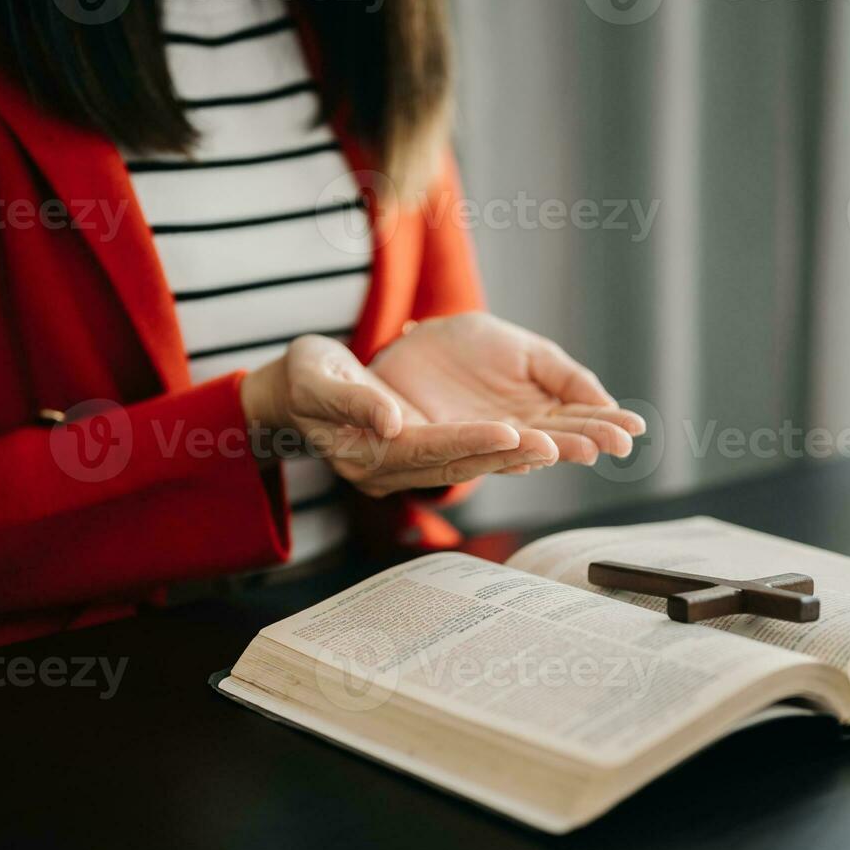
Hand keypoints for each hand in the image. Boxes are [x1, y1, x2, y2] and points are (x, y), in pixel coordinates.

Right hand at [240, 335, 554, 497]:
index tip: (510, 433)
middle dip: (506, 456)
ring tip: (558, 447)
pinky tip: (534, 445)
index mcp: (363, 456)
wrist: (292, 393)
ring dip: (511, 458)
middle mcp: (388, 471)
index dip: (470, 442)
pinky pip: (464, 456)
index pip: (426, 450)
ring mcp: (403, 468)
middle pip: (455, 464)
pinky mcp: (416, 456)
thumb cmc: (301, 378)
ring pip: (466, 464)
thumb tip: (391, 422)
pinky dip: (498, 453)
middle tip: (555, 445)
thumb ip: (352, 401)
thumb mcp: (316, 378)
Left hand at [370, 316, 646, 466]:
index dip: (607, 422)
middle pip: (559, 438)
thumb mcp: (525, 351)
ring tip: (578, 448)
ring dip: (549, 449)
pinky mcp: (447, 443)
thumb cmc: (469, 345)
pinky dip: (500, 451)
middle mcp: (518, 431)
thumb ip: (564, 374)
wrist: (414, 340)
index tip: (635, 429)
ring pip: (522, 449)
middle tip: (616, 445)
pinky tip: (526, 453)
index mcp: (540, 408)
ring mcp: (484, 440)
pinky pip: (476, 448)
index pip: (580, 418)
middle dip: (587, 439)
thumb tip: (607, 402)